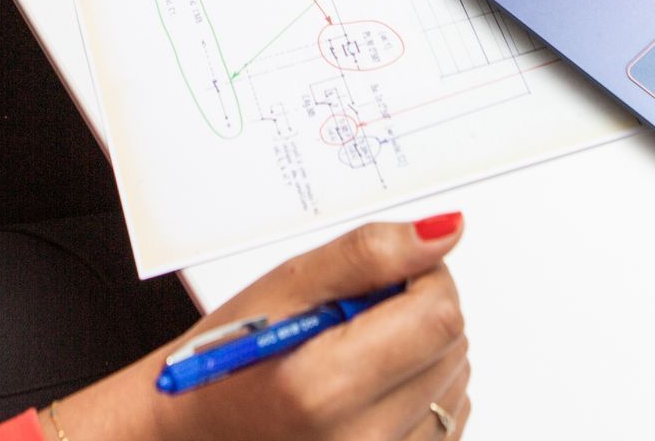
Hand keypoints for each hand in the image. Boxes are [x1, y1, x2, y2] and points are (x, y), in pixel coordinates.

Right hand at [53, 214, 469, 440]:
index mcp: (326, 387)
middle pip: (453, 346)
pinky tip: (372, 386)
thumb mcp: (286, 287)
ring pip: (455, 382)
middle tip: (357, 313)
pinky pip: (448, 420)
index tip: (388, 274)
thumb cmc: (229, 359)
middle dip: (419, 312)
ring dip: (422, 353)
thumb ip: (369, 255)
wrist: (199, 432)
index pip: (439, 314)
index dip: (424, 278)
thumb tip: (445, 233)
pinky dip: (422, 392)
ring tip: (357, 353)